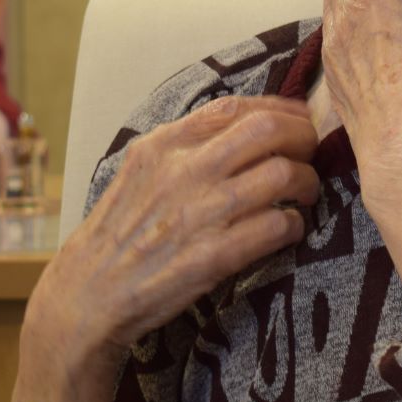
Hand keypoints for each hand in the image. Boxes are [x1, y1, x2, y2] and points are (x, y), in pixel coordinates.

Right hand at [24, 95, 319, 374]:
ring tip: (305, 195)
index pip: (235, 108)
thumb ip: (185, 144)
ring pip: (283, 175)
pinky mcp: (214, 256)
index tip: (299, 118)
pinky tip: (289, 229)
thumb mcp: (141, 171)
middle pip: (269, 131)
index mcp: (163, 145)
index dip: (279, 108)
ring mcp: (200, 213)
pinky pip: (278, 226)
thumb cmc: (120, 232)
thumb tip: (243, 123)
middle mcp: (183, 170)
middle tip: (312, 154)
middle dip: (304, 138)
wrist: (89, 293)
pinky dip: (295, 225)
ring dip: (307, 183)